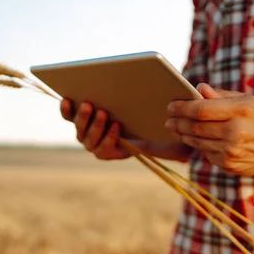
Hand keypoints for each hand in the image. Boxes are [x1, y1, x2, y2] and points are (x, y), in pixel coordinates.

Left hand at [60, 99, 193, 161]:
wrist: (141, 118)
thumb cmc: (156, 131)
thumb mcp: (166, 142)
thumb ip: (173, 150)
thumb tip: (186, 155)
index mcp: (115, 151)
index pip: (106, 151)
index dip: (110, 141)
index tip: (118, 126)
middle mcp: (97, 146)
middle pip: (90, 140)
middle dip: (97, 127)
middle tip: (104, 112)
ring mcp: (86, 133)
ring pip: (79, 128)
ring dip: (83, 117)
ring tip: (91, 103)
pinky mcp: (79, 118)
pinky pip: (68, 115)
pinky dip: (67, 108)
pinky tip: (68, 97)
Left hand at [165, 84, 253, 175]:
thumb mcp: (245, 100)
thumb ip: (220, 95)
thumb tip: (198, 89)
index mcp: (241, 111)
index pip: (201, 109)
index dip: (182, 108)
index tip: (170, 106)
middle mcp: (236, 133)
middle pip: (196, 128)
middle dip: (178, 123)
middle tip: (168, 120)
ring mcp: (233, 152)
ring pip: (198, 142)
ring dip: (184, 135)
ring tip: (175, 128)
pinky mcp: (230, 166)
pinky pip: (207, 154)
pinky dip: (199, 146)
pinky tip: (194, 139)